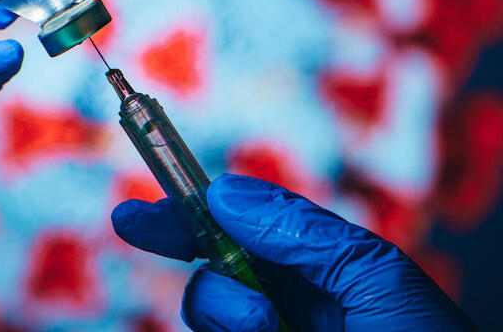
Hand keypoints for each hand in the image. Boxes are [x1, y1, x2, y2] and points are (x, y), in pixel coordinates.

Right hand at [112, 174, 476, 331]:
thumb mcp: (376, 278)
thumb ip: (302, 231)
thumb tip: (226, 192)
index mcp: (320, 274)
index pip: (244, 230)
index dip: (192, 210)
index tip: (144, 205)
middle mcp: (289, 310)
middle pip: (212, 266)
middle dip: (179, 240)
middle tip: (134, 222)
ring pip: (206, 312)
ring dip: (225, 306)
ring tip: (269, 325)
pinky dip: (225, 326)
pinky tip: (260, 330)